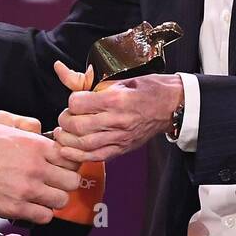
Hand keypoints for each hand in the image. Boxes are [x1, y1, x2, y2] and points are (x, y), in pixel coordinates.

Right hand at [0, 111, 79, 222]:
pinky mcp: (15, 208)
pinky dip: (41, 213)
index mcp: (35, 145)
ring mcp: (26, 190)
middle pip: (72, 181)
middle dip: (65, 181)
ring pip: (61, 201)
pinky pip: (44, 216)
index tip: (60, 165)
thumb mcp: (1, 119)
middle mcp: (35, 168)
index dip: (68, 162)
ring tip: (43, 195)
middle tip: (54, 182)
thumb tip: (41, 129)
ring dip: (54, 199)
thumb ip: (27, 122)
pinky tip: (32, 206)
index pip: (71, 157)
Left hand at [52, 71, 183, 163]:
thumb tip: (72, 80)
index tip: (74, 100)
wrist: (172, 106)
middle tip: (65, 116)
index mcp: (116, 100)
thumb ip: (98, 85)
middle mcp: (117, 120)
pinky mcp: (122, 148)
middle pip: (78, 125)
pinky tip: (67, 151)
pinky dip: (78, 156)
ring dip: (68, 140)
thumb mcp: (123, 79)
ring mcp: (120, 137)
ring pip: (84, 144)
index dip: (72, 101)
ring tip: (62, 133)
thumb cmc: (150, 89)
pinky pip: (96, 156)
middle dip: (65, 121)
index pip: (79, 103)